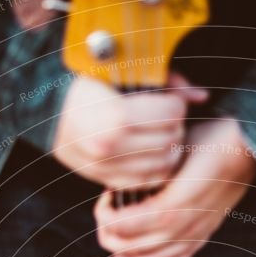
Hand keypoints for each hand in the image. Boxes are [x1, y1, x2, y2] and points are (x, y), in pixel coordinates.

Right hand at [52, 73, 206, 189]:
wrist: (54, 117)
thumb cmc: (91, 89)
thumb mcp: (123, 74)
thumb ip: (165, 82)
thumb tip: (202, 96)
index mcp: (116, 116)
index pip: (171, 113)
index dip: (175, 103)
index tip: (168, 100)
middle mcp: (112, 146)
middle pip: (171, 139)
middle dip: (174, 126)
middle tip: (165, 118)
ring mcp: (110, 168)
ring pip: (165, 164)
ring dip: (169, 149)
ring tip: (159, 135)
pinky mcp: (110, 182)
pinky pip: (150, 181)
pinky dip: (156, 168)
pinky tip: (150, 154)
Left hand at [94, 118, 255, 256]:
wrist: (251, 144)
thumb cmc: (212, 138)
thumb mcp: (178, 147)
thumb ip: (152, 170)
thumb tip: (121, 183)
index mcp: (178, 201)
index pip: (132, 224)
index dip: (111, 219)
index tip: (104, 202)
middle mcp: (188, 223)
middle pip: (141, 247)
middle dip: (114, 241)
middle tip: (104, 224)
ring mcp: (199, 231)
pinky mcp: (207, 233)